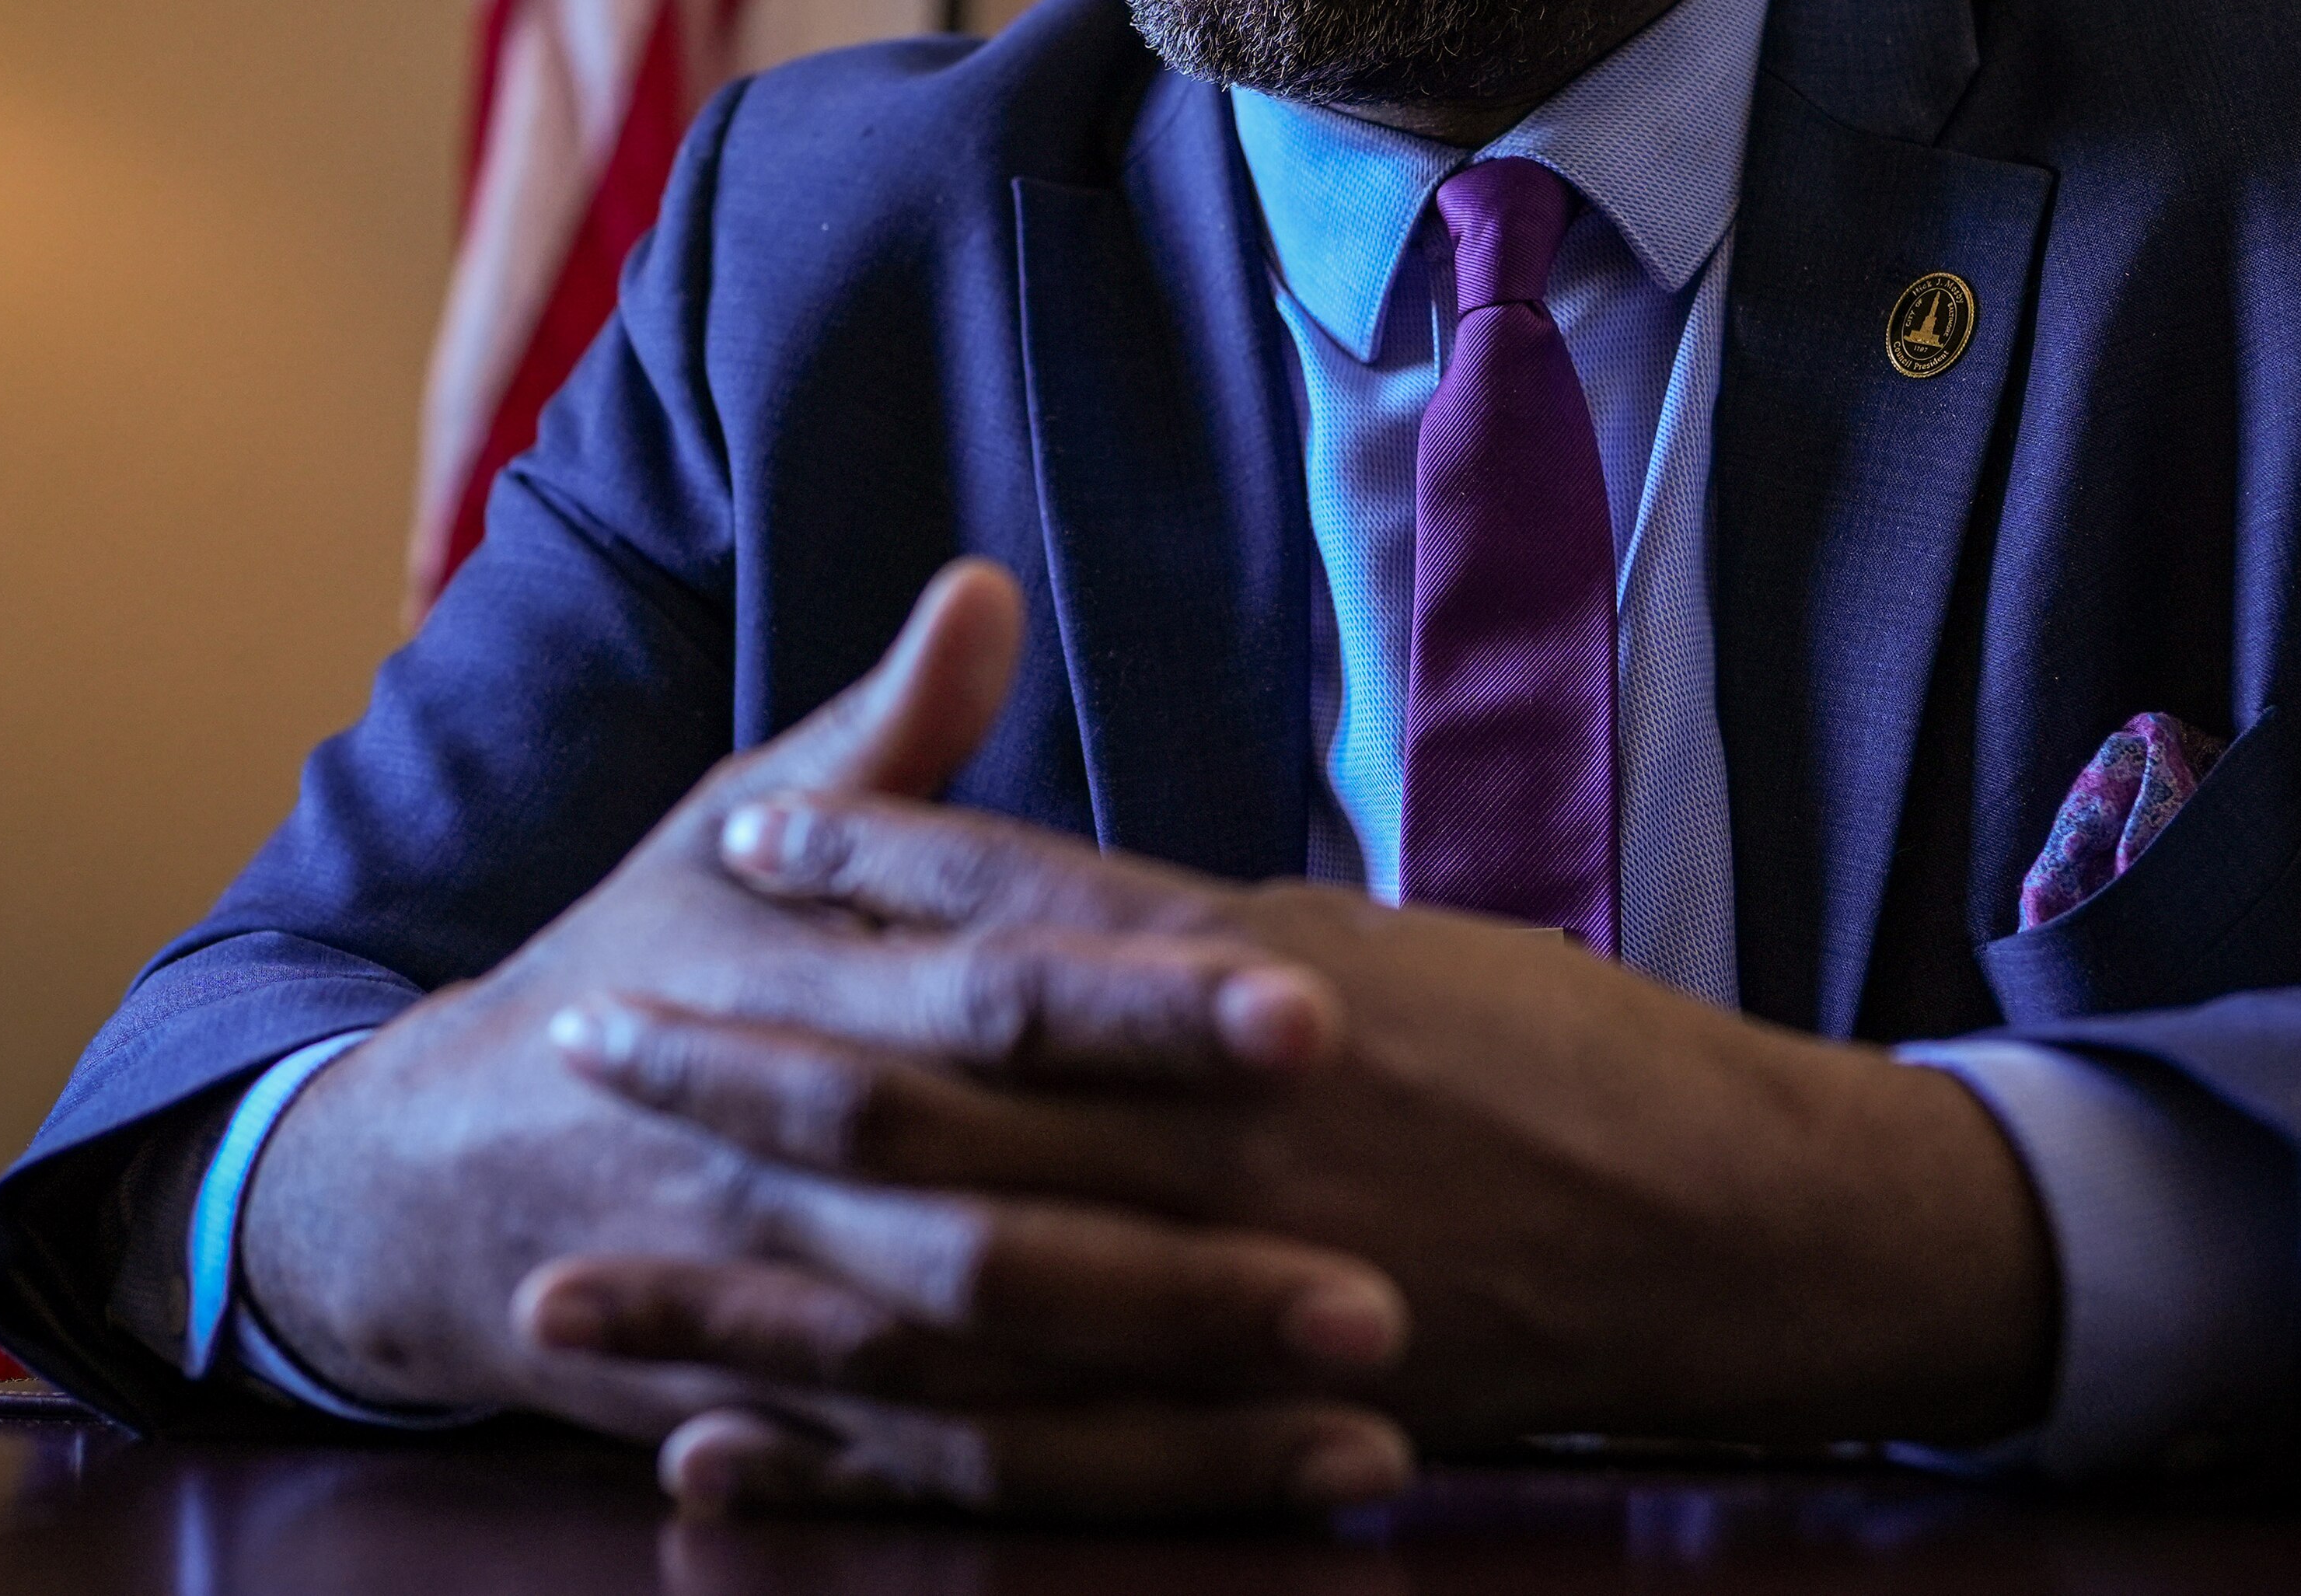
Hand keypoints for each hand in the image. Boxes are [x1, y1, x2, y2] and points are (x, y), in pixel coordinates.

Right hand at [237, 561, 1420, 1514]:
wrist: (427, 1176)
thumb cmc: (632, 965)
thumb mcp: (728, 827)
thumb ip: (881, 736)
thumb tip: (981, 586)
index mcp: (808, 1003)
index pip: (999, 1001)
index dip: (1150, 1006)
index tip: (1312, 1008)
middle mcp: (799, 1181)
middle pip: (1011, 1233)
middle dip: (1195, 1269)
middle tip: (1385, 1278)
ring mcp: (795, 1325)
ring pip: (1002, 1394)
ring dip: (1182, 1425)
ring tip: (1374, 1423)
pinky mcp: (803, 1431)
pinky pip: (962, 1491)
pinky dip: (1098, 1506)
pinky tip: (1255, 1498)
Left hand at [542, 793, 2057, 1469]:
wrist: (1737, 1236)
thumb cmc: (1571, 1066)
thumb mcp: (1384, 947)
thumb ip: (1194, 941)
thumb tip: (1030, 908)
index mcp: (1257, 997)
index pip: (1015, 919)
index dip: (866, 868)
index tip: (733, 836)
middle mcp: (1216, 1143)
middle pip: (927, 1104)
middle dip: (738, 1074)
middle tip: (580, 1035)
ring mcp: (1219, 1297)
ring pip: (925, 1307)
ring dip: (733, 1298)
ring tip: (563, 1292)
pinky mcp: (1234, 1422)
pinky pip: (1012, 1464)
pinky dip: (852, 1461)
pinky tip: (720, 1453)